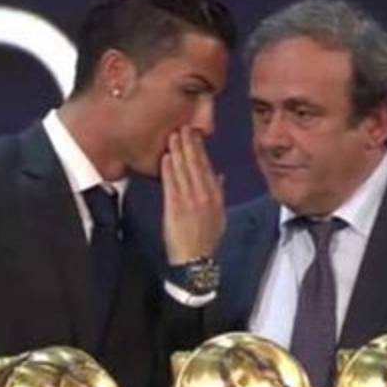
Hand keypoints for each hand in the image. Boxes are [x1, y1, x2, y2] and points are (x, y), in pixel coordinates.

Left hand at [161, 128, 224, 263]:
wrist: (195, 259)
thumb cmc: (205, 239)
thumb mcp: (219, 215)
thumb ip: (219, 193)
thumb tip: (219, 176)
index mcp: (216, 196)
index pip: (208, 167)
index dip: (200, 149)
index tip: (195, 134)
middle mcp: (204, 195)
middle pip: (196, 164)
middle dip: (189, 144)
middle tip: (183, 127)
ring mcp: (189, 201)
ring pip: (184, 170)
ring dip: (178, 152)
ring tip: (173, 136)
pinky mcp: (175, 208)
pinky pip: (171, 184)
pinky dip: (169, 169)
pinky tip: (166, 157)